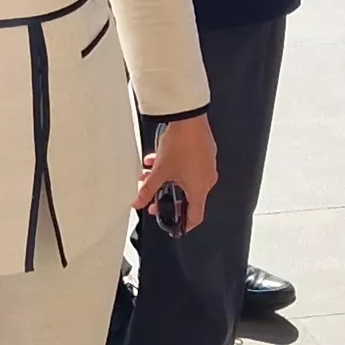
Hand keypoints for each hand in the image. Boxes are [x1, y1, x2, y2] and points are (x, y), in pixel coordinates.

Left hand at [132, 114, 218, 232]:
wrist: (190, 118)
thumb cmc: (181, 145)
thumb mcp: (160, 171)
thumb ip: (147, 189)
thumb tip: (138, 201)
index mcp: (200, 189)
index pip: (195, 216)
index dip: (184, 224)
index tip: (175, 226)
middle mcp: (207, 179)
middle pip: (187, 196)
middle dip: (167, 195)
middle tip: (154, 195)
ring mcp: (207, 165)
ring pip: (185, 179)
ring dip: (168, 178)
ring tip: (151, 172)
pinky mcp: (205, 152)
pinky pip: (190, 166)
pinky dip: (175, 166)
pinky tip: (158, 158)